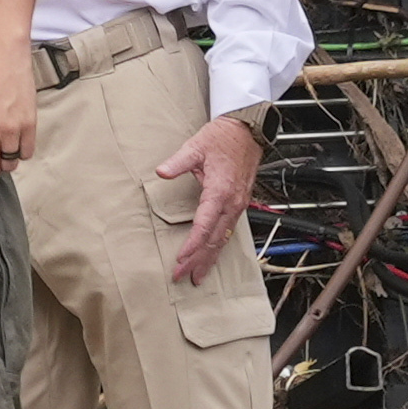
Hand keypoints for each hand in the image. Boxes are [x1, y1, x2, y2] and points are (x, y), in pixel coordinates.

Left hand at [155, 112, 262, 282]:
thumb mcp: (196, 146)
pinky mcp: (238, 205)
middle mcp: (232, 203)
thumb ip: (178, 161)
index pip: (205, 225)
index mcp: (220, 191)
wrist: (246, 132)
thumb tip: (161, 171)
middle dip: (198, 260)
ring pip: (223, 239)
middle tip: (181, 276)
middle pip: (214, 239)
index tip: (180, 259)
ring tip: (197, 276)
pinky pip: (228, 232)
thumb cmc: (221, 138)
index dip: (192, 245)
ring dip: (210, 258)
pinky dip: (219, 247)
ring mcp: (237, 206)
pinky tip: (212, 257)